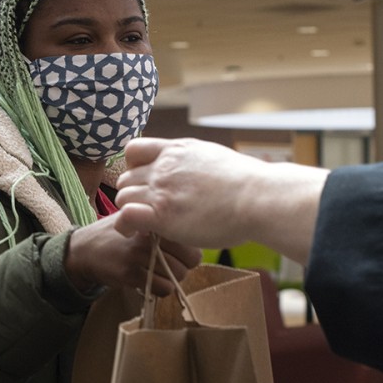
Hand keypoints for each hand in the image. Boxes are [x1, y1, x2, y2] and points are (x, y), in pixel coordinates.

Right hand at [65, 215, 200, 295]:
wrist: (84, 249)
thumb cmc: (116, 235)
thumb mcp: (138, 220)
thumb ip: (162, 226)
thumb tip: (194, 240)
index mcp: (154, 221)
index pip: (191, 244)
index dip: (189, 254)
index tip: (179, 257)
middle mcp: (148, 236)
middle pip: (188, 262)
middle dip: (182, 268)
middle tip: (168, 268)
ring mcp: (139, 255)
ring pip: (176, 276)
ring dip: (170, 280)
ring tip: (157, 275)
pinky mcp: (130, 273)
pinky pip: (161, 288)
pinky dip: (159, 289)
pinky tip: (147, 282)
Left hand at [113, 137, 326, 263]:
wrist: (260, 198)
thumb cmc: (248, 184)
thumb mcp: (213, 157)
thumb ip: (192, 163)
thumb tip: (191, 174)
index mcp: (176, 150)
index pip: (134, 150)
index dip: (133, 167)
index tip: (145, 182)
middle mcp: (164, 167)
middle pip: (126, 177)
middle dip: (133, 193)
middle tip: (147, 210)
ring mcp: (161, 190)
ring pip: (123, 197)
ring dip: (129, 210)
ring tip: (143, 224)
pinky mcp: (161, 215)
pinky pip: (126, 216)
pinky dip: (124, 225)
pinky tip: (133, 233)